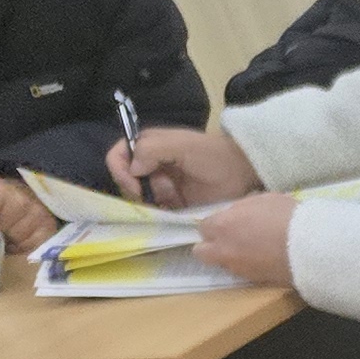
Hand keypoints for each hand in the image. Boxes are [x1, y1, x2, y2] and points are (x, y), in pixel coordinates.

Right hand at [107, 125, 258, 208]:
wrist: (241, 173)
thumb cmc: (212, 155)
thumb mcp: (181, 145)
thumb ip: (152, 150)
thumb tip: (133, 168)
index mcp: (146, 145)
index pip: (117, 157)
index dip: (121, 172)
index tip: (136, 187)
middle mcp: (149, 165)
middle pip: (126, 181)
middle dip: (137, 191)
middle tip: (158, 196)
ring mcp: (161, 184)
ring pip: (141, 199)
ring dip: (152, 203)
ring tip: (174, 200)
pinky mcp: (173, 202)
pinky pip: (157, 211)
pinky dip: (161, 213)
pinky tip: (175, 211)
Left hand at [190, 193, 294, 286]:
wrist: (312, 247)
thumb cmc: (287, 216)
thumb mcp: (261, 200)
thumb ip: (241, 209)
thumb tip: (236, 215)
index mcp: (222, 226)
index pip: (203, 227)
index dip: (216, 225)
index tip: (228, 224)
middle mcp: (224, 250)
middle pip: (202, 253)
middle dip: (211, 246)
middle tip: (230, 241)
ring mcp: (240, 269)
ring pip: (224, 265)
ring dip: (233, 258)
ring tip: (254, 251)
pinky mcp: (257, 282)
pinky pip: (246, 273)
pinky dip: (252, 267)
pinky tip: (267, 260)